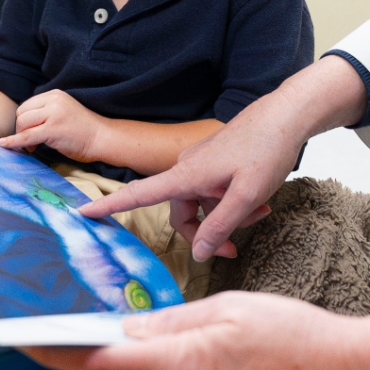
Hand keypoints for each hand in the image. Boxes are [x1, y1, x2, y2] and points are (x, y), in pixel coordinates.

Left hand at [0, 89, 105, 163]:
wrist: (102, 138)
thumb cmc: (85, 130)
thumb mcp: (64, 111)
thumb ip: (46, 112)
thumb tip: (24, 122)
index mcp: (55, 95)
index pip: (28, 105)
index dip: (25, 120)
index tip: (30, 133)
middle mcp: (53, 101)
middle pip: (22, 113)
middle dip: (21, 128)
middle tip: (30, 142)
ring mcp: (53, 114)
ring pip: (22, 123)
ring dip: (22, 136)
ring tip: (33, 146)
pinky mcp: (53, 130)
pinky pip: (26, 136)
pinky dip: (13, 141)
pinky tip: (4, 145)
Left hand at [24, 292, 369, 369]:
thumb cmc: (298, 336)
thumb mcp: (228, 309)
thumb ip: (169, 321)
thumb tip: (125, 325)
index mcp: (180, 367)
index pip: (98, 360)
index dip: (55, 350)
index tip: (21, 338)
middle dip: (88, 353)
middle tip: (60, 329)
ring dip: (132, 362)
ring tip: (135, 330)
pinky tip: (180, 354)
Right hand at [78, 57, 366, 258]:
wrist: (286, 116)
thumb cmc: (266, 150)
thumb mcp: (247, 195)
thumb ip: (220, 226)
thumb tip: (196, 254)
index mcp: (188, 175)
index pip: (140, 194)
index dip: (110, 206)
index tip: (83, 212)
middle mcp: (189, 169)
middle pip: (182, 214)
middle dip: (207, 233)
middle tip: (236, 246)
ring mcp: (203, 165)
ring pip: (203, 205)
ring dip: (226, 216)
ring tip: (260, 210)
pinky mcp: (216, 163)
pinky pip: (215, 192)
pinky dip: (232, 202)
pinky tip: (260, 201)